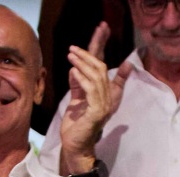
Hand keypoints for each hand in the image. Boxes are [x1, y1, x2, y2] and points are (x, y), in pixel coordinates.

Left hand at [60, 27, 131, 174]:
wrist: (75, 145)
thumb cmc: (76, 124)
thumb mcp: (77, 99)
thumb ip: (78, 84)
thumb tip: (75, 68)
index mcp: (105, 92)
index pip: (104, 65)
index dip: (102, 46)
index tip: (101, 28)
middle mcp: (108, 97)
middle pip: (102, 67)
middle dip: (90, 52)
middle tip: (73, 48)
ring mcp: (104, 104)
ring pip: (97, 76)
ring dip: (82, 63)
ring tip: (71, 55)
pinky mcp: (97, 111)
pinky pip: (91, 89)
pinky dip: (81, 77)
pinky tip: (73, 70)